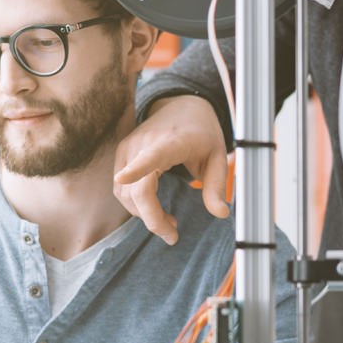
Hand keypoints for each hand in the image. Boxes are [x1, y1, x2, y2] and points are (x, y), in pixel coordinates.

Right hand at [113, 95, 229, 244]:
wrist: (180, 105)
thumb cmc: (202, 133)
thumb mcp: (218, 157)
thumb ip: (217, 186)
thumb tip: (221, 214)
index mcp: (170, 142)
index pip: (150, 156)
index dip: (136, 169)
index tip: (124, 179)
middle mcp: (143, 143)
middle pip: (137, 189)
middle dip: (152, 219)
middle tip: (173, 236)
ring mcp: (128, 148)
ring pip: (126, 193)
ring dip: (144, 214)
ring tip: (170, 221)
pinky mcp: (122, 155)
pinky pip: (121, 189)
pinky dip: (136, 205)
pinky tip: (155, 209)